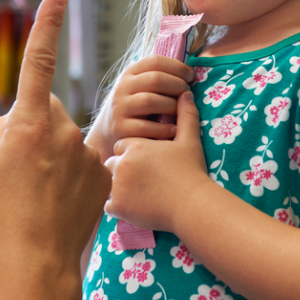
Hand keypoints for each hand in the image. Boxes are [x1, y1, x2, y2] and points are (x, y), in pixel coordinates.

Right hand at [0, 0, 110, 299]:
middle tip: (22, 166)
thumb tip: (16, 119)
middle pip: (47, 110)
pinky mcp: (104, 169)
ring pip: (65, 138)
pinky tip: (62, 198)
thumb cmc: (2, 211)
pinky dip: (73, 172)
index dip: (48, 24)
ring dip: (54, 154)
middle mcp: (62, 128)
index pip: (39, 61)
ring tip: (41, 190)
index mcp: (28, 122)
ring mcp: (86, 149)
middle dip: (35, 127)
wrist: (37, 258)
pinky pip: (84, 159)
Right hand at [86, 55, 193, 162]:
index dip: (177, 67)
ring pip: (150, 101)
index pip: (156, 61)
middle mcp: (123, 87)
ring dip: (172, 106)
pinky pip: (145, 127)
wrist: (108, 131)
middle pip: (156, 79)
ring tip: (181, 112)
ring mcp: (120, 107)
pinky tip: (173, 129)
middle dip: (178, 85)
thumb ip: (160, 77)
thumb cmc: (136, 106)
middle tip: (188, 94)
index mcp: (130, 72)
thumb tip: (191, 73)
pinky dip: (163, 129)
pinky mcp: (120, 128)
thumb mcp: (141, 86)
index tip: (191, 76)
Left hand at [104, 91, 208, 232]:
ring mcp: (117, 186)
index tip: (146, 161)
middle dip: (123, 170)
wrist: (192, 203)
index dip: (133, 153)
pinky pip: (108, 205)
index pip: (122, 145)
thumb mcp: (189, 140)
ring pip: (108, 184)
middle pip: (112, 163)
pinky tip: (134, 206)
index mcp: (135, 145)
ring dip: (118, 187)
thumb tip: (186, 93)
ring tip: (138, 193)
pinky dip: (118, 206)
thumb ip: (185, 115)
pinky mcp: (117, 206)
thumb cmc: (191, 171)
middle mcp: (122, 163)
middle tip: (141, 179)